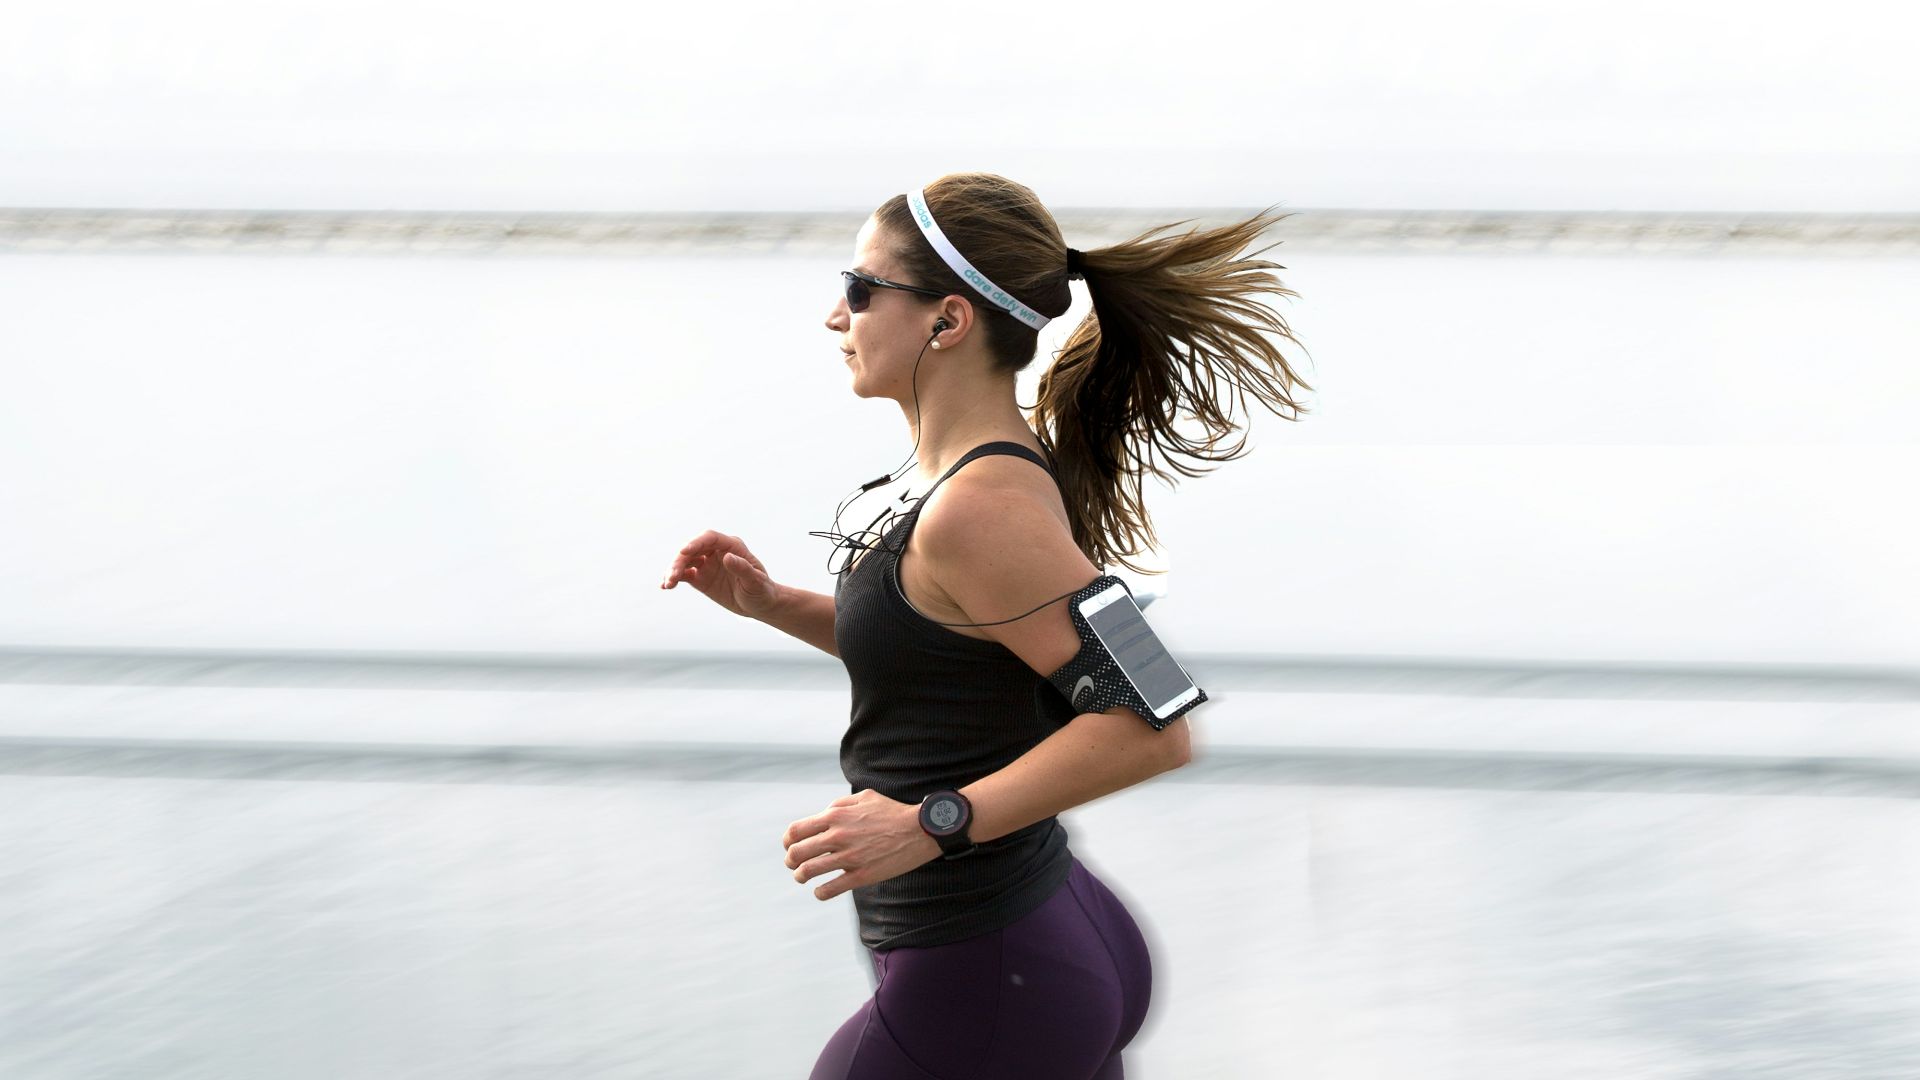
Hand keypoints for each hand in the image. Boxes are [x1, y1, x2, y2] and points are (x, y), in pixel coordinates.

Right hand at [661, 530, 780, 619]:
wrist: (761, 605)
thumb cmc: (762, 591)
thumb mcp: (755, 582)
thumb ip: (742, 569)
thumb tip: (727, 557)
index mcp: (732, 546)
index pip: (710, 538)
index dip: (696, 542)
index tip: (684, 551)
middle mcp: (717, 552)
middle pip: (693, 549)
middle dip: (680, 561)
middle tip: (672, 576)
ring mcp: (707, 564)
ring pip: (685, 561)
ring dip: (673, 570)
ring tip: (667, 584)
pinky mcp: (701, 578)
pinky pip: (684, 575)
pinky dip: (673, 579)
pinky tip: (664, 586)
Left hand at [782, 790, 941, 901]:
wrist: (920, 829)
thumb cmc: (892, 811)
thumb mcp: (864, 797)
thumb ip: (839, 804)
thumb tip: (823, 814)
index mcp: (835, 816)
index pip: (796, 830)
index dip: (788, 841)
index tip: (790, 847)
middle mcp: (838, 836)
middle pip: (797, 853)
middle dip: (791, 861)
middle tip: (794, 865)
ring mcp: (849, 857)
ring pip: (808, 872)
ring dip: (801, 877)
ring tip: (803, 878)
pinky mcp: (861, 875)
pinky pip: (829, 889)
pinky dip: (820, 892)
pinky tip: (821, 891)